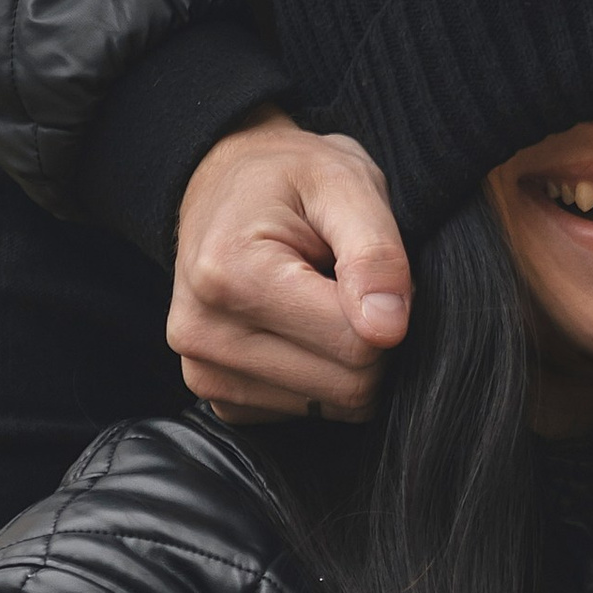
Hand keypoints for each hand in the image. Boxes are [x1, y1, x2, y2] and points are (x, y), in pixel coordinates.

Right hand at [170, 115, 410, 418]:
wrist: (223, 186)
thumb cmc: (288, 178)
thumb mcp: (344, 183)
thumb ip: (375, 252)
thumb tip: (389, 328)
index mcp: (230, 276)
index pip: (358, 344)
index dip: (388, 308)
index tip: (368, 269)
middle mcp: (203, 334)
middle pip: (349, 387)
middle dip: (370, 339)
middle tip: (349, 285)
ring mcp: (204, 374)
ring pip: (332, 407)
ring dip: (346, 360)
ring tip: (319, 299)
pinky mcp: (219, 398)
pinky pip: (306, 414)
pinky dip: (320, 377)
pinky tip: (299, 328)